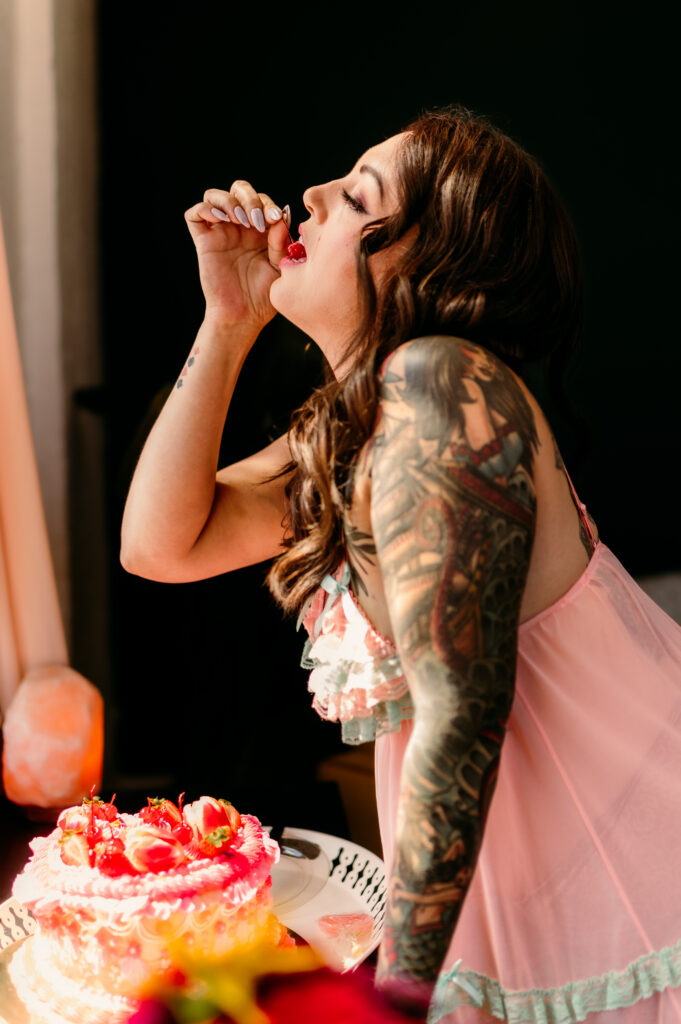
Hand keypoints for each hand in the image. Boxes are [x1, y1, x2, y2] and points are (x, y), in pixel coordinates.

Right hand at [184, 180, 289, 329]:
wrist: (244, 316)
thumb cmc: (263, 295)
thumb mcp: (279, 266)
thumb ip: (280, 242)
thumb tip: (280, 216)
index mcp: (260, 230)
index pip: (262, 201)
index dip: (268, 205)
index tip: (275, 220)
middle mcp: (239, 226)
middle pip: (239, 190)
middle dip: (249, 197)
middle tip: (256, 220)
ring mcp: (220, 232)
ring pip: (215, 196)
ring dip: (229, 200)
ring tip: (240, 219)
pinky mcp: (203, 241)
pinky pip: (195, 214)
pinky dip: (205, 208)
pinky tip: (221, 219)